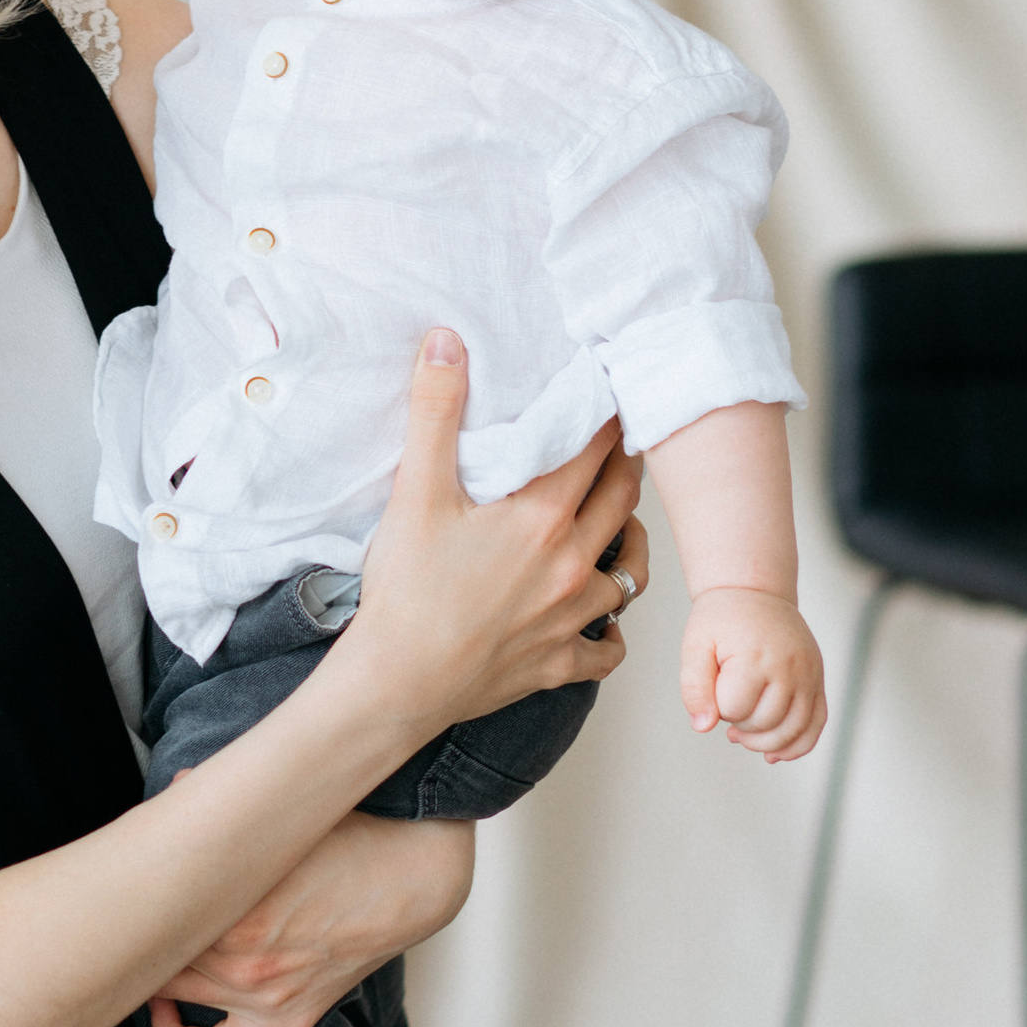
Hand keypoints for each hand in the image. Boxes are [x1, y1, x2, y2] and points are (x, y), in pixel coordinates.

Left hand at [147, 812, 473, 1026]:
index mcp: (234, 912)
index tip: (116, 888)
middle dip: (139, 935)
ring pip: (178, 994)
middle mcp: (244, 964)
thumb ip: (222, 800)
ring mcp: (266, 998)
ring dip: (155, 971)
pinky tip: (165, 1016)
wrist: (415, 877)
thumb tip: (178, 788)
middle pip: (160, 957)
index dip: (127, 903)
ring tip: (145, 945)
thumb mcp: (282, 816)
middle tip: (122, 913)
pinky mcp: (289, 1019)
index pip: (153, 919)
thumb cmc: (349, 836)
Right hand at [350, 334, 642, 740]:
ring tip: (616, 525)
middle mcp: (572, 565)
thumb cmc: (405, 590)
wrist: (396, 684)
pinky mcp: (560, 664)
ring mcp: (571, 619)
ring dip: (628, 544)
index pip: (595, 449)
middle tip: (620, 445)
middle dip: (625, 467)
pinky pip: (609, 649)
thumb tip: (447, 341)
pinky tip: (599, 620)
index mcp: (543, 516)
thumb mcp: (415, 491)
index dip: (605, 418)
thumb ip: (435, 412)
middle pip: (622, 501)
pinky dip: (610, 633)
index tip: (608, 396)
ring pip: (631, 574)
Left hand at [679, 588, 825, 759]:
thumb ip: (694, 686)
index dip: (717, 707)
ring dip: (764, 742)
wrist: (755, 592)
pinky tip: (774, 754)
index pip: (734, 709)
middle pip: (764, 724)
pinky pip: (817, 724)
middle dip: (739, 724)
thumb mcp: (696, 644)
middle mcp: (788, 667)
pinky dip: (797, 746)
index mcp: (755, 656)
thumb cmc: (722, 619)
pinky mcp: (817, 680)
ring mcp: (808, 675)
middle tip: (725, 705)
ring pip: (793, 731)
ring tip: (742, 732)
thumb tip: (703, 727)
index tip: (714, 686)